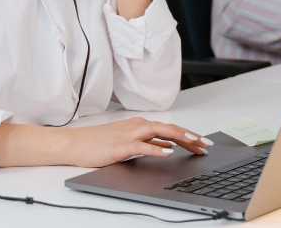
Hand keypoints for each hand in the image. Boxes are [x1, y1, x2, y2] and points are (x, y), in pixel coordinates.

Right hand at [64, 117, 212, 167]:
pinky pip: (141, 146)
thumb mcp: (128, 141)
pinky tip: (167, 153)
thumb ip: (149, 143)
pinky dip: (156, 149)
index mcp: (140, 125)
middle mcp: (137, 126)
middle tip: (206, 145)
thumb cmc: (99, 143)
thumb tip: (169, 147)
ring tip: (193, 143)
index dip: (189, 135)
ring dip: (178, 137)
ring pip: (159, 132)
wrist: (74, 143)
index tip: (203, 143)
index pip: (170, 129)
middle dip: (190, 136)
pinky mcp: (120, 146)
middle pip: (169, 129)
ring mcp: (129, 135)